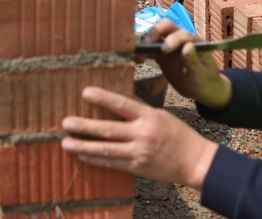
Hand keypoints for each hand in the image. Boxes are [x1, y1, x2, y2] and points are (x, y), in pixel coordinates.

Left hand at [61, 87, 218, 188]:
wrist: (195, 161)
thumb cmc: (178, 134)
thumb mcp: (159, 115)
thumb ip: (138, 109)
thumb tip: (117, 99)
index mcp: (148, 116)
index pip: (122, 104)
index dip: (103, 98)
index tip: (85, 92)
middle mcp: (142, 134)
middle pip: (109, 129)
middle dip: (85, 126)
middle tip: (66, 122)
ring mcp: (139, 153)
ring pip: (106, 150)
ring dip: (84, 147)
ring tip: (66, 143)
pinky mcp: (138, 168)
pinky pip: (113, 164)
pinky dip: (96, 160)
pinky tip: (83, 156)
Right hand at [144, 21, 232, 108]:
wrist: (202, 90)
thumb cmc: (206, 82)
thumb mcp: (202, 75)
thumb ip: (194, 61)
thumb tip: (187, 46)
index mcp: (195, 42)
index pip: (182, 34)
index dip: (172, 40)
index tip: (164, 50)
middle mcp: (182, 40)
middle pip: (166, 27)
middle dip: (155, 33)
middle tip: (146, 46)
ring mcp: (171, 46)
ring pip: (156, 36)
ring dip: (146, 42)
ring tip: (137, 55)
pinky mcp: (162, 55)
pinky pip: (150, 49)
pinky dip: (143, 52)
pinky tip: (137, 60)